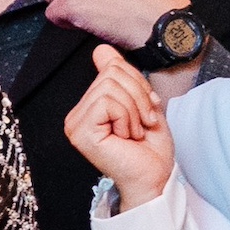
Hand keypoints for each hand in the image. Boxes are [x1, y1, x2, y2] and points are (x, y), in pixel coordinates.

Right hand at [63, 48, 176, 209]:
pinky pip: (108, 103)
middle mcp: (77, 114)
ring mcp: (75, 124)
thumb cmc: (150, 149)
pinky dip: (126, 117)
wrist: (154, 178)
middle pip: (111, 75)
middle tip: (141, 124)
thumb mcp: (142, 103)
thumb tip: (101, 50)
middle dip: (138, 96)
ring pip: (110, 88)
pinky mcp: (81, 132)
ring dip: (134, 111)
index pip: (111, 68)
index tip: (145, 109)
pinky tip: (125, 136)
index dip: (137, 83)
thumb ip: (123, 78)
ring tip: (133, 132)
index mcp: (90, 106)